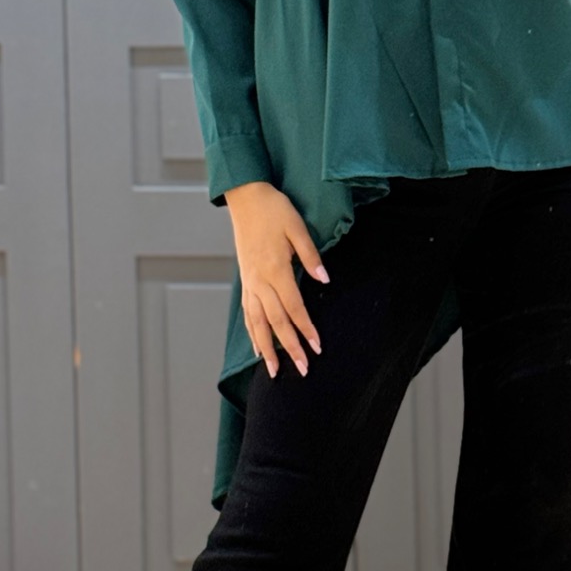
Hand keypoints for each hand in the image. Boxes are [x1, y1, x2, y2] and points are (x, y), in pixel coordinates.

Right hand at [223, 180, 325, 378]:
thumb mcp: (298, 227)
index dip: (305, 329)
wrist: (246, 198)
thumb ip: (311, 256)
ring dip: (267, 349)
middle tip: (302, 370)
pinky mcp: (245, 281)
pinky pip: (247, 313)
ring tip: (275, 372)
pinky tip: (258, 348)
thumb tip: (325, 280)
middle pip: (275, 322)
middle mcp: (259, 281)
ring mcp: (249, 283)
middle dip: (289, 348)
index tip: (317, 348)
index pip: (293, 308)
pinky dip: (252, 333)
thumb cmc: (274, 210)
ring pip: (257, 323)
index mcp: (275, 269)